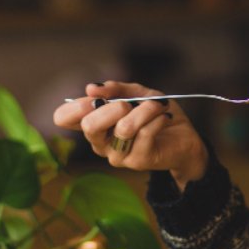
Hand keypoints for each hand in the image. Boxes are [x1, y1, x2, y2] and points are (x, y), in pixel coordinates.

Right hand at [53, 81, 208, 190]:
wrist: (185, 137)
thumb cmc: (155, 114)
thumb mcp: (137, 93)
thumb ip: (116, 89)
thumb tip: (91, 88)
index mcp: (94, 124)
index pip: (63, 118)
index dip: (75, 105)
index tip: (96, 97)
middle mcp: (100, 142)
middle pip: (89, 126)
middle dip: (112, 107)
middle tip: (129, 103)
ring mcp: (117, 155)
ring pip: (124, 128)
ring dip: (145, 109)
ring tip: (158, 105)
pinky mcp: (138, 161)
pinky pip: (145, 133)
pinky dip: (158, 118)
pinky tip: (164, 117)